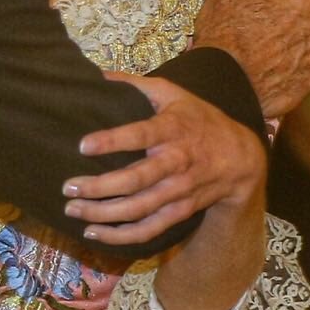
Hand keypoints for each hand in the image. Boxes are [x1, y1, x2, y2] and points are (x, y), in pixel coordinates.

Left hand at [60, 74, 265, 246]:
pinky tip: (95, 233)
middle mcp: (176, 162)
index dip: (112, 141)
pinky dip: (123, 236)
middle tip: (68, 187)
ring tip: (73, 210)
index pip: (141, 135)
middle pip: (137, 180)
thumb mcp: (174, 93)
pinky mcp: (181, 211)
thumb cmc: (199, 119)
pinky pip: (151, 229)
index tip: (83, 145)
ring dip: (104, 213)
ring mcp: (180, 190)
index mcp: (172, 129)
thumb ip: (136, 84)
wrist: (241, 158)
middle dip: (100, 186)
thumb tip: (97, 74)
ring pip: (140, 209)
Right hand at [191, 0, 309, 116]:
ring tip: (258, 49)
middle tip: (251, 27)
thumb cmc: (225, 30)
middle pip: (301, 9)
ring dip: (289, 38)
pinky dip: (292, 63)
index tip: (252, 4)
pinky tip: (268, 66)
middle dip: (282, 14)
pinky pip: (306, 63)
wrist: (223, 84)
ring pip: (305, 35)